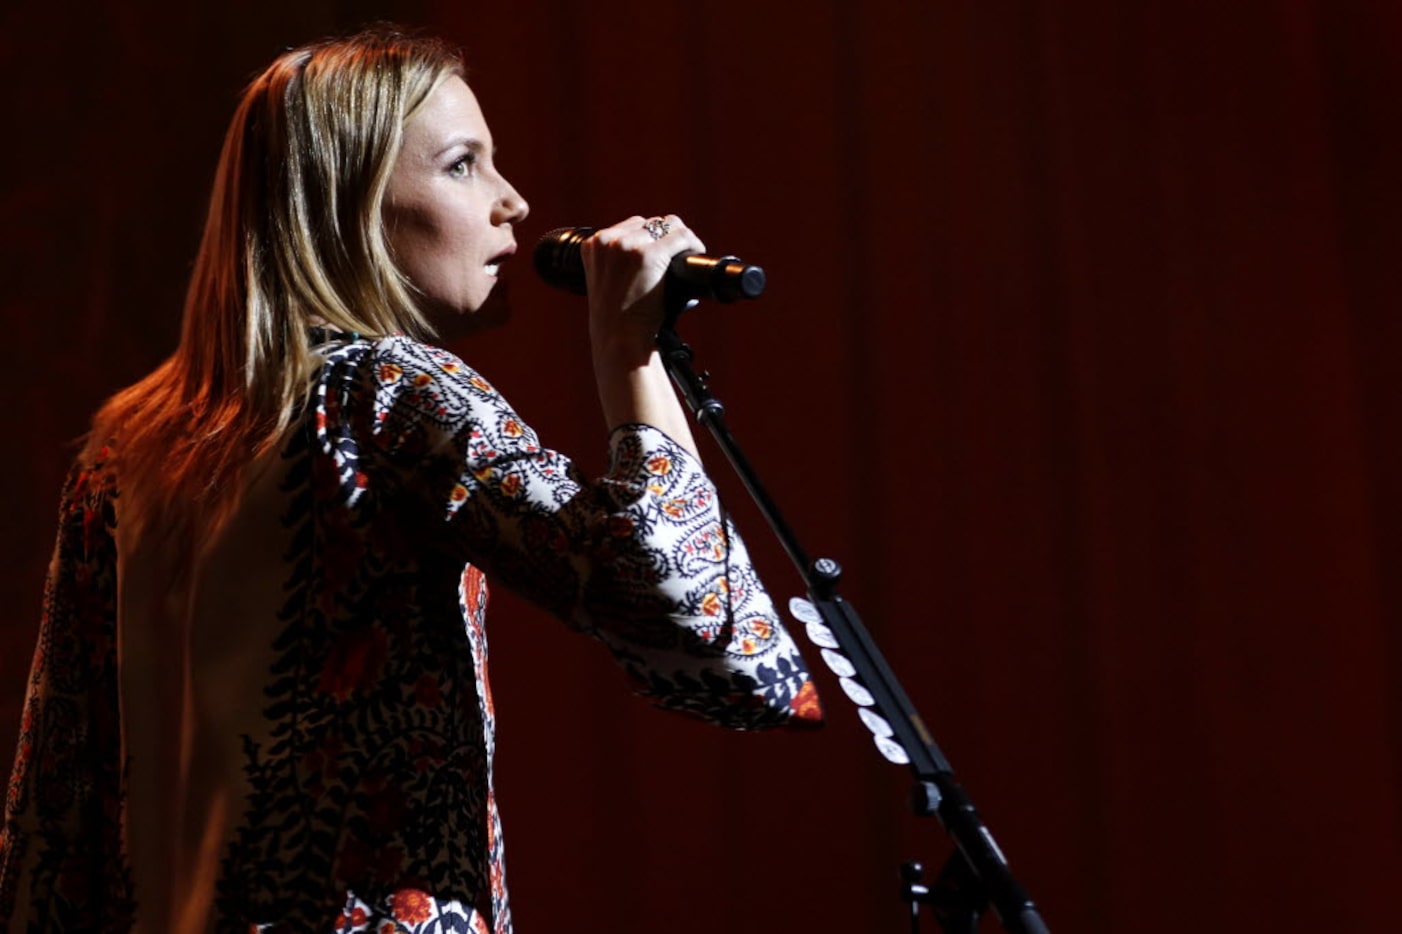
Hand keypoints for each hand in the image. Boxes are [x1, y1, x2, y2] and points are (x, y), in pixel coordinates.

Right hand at [579, 215, 705, 356]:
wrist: (620, 341)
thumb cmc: (617, 321)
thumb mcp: (607, 283)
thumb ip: (619, 263)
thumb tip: (654, 251)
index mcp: (593, 245)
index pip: (631, 226)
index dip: (651, 238)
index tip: (663, 251)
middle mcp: (607, 241)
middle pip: (648, 223)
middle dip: (665, 237)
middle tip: (677, 255)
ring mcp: (627, 247)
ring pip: (666, 225)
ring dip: (680, 238)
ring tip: (688, 253)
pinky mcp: (649, 256)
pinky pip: (681, 237)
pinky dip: (693, 243)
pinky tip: (696, 253)